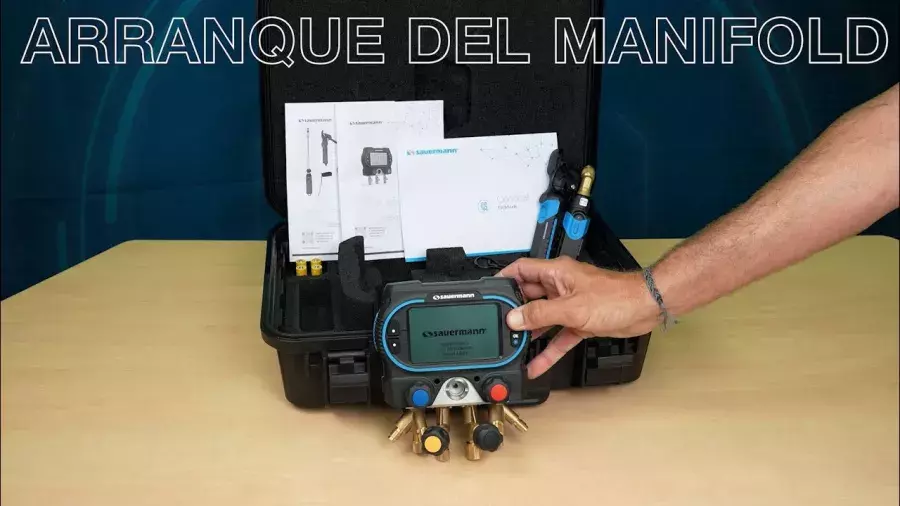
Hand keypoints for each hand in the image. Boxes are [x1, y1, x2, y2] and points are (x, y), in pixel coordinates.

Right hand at [496, 256, 659, 378]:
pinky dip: (549, 350)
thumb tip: (515, 318)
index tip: (488, 292)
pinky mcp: (579, 321)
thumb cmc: (617, 298)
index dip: (503, 279)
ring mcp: (570, 304)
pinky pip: (558, 336)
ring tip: (513, 346)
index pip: (521, 270)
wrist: (646, 308)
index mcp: (557, 273)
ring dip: (530, 333)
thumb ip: (540, 314)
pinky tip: (538, 364)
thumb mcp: (571, 308)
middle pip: (529, 297)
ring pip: (542, 319)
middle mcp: (561, 287)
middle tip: (499, 325)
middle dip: (514, 311)